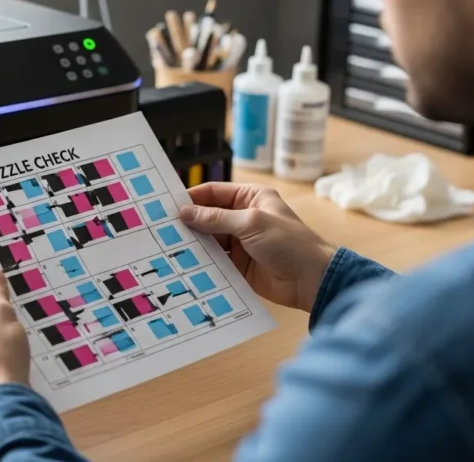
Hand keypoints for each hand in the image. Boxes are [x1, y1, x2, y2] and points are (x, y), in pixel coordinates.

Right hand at [179, 183, 337, 312]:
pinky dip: (202, 262)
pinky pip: (215, 261)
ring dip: (194, 243)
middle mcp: (243, 218)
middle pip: (208, 216)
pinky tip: (184, 264)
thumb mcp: (251, 223)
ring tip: (167, 246)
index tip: (167, 206)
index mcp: (251, 198)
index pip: (214, 193)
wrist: (311, 280)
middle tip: (161, 228)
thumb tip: (186, 213)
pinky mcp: (239, 265)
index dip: (192, 198)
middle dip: (189, 222)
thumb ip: (216, 218)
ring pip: (210, 240)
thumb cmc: (289, 243)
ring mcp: (240, 242)